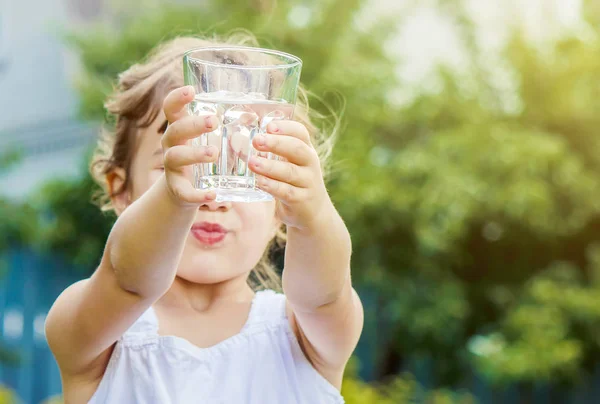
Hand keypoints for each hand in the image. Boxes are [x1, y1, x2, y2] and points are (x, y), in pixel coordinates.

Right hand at [162, 86, 218, 206]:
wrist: (183, 191)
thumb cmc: (201, 157)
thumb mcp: (208, 139)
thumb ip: (226, 127)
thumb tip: (262, 109)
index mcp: (180, 128)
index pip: (171, 108)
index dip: (177, 98)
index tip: (191, 90)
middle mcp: (171, 145)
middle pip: (175, 130)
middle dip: (193, 124)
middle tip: (214, 121)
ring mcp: (172, 167)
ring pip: (176, 157)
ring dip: (194, 153)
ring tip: (214, 153)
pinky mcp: (177, 189)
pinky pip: (184, 191)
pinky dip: (197, 194)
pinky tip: (212, 196)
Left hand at [249, 121, 331, 230]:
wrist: (313, 212)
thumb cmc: (294, 182)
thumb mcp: (287, 164)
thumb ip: (269, 153)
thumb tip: (236, 142)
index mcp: (306, 150)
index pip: (300, 133)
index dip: (286, 127)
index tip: (269, 125)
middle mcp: (310, 163)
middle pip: (297, 148)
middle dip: (276, 143)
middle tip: (257, 140)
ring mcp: (308, 182)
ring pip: (290, 171)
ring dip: (270, 166)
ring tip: (252, 162)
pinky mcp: (302, 200)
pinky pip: (286, 191)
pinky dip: (272, 186)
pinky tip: (259, 182)